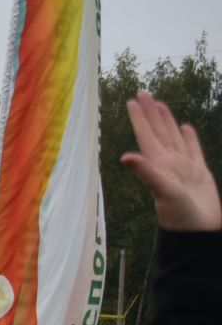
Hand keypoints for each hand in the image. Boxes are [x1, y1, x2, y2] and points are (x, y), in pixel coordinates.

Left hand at [122, 91, 220, 231]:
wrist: (199, 232)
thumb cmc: (180, 215)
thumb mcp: (163, 191)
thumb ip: (146, 172)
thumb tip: (125, 156)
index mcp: (158, 164)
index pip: (146, 135)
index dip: (139, 118)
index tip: (132, 100)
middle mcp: (168, 163)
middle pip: (157, 131)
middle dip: (150, 112)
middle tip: (142, 92)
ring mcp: (182, 167)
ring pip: (173, 137)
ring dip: (166, 121)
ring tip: (160, 104)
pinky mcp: (198, 172)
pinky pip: (192, 149)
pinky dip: (188, 137)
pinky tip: (184, 128)